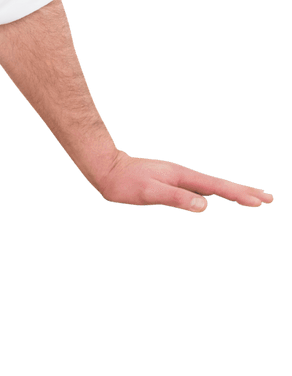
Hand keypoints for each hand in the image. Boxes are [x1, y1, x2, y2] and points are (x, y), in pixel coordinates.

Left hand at [95, 151, 273, 212]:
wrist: (106, 169)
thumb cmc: (125, 184)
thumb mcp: (149, 193)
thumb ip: (175, 198)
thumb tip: (204, 206)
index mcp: (181, 176)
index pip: (216, 187)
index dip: (238, 194)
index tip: (260, 201)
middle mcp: (182, 175)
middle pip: (218, 184)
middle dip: (243, 191)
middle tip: (268, 198)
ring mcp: (176, 177)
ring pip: (210, 185)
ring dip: (230, 191)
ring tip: (249, 198)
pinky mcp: (169, 181)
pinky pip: (198, 187)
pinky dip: (213, 191)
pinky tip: (212, 196)